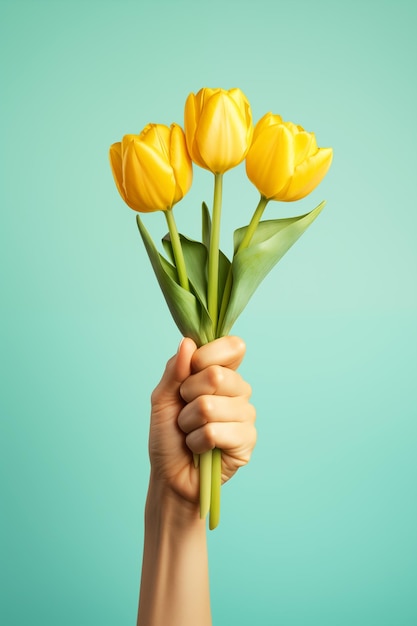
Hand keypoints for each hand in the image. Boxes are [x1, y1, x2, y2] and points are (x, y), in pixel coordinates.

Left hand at [148, 336, 256, 505]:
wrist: (169, 476)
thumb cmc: (168, 436)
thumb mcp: (163, 398)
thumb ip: (175, 370)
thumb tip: (187, 342)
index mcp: (224, 373)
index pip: (234, 346)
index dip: (208, 355)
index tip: (190, 371)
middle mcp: (240, 391)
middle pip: (216, 376)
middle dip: (188, 396)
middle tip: (185, 412)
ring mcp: (246, 415)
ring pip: (209, 407)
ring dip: (188, 424)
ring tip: (191, 433)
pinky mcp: (247, 441)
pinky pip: (214, 432)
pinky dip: (196, 442)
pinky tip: (200, 449)